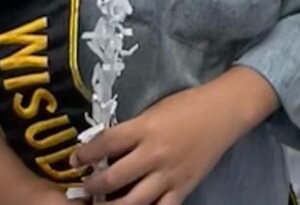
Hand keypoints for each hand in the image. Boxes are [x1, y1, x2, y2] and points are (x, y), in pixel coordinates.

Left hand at [74, 71, 272, 202]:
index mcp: (147, 127)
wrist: (225, 111)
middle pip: (114, 177)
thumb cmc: (188, 105)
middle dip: (93, 185)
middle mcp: (156, 153)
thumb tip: (106, 149)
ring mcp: (170, 175)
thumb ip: (133, 130)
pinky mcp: (183, 188)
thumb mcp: (156, 110)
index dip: (86, 153)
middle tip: (83, 187)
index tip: (75, 159)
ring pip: (133, 202)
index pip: (107, 142)